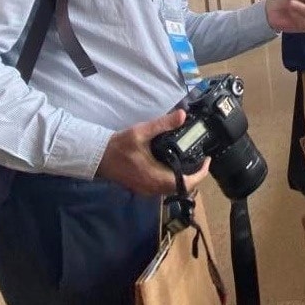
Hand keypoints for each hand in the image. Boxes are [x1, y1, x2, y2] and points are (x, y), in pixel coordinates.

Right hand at [96, 110, 211, 195]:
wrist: (96, 157)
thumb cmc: (118, 146)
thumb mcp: (141, 132)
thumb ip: (163, 124)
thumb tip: (182, 115)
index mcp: (157, 178)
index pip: (187, 183)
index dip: (201, 173)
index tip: (207, 160)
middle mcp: (154, 188)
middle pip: (183, 187)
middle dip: (195, 174)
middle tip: (201, 158)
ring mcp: (148, 190)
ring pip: (173, 188)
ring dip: (183, 177)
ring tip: (190, 159)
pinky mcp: (143, 188)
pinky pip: (164, 187)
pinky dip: (172, 178)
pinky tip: (173, 164)